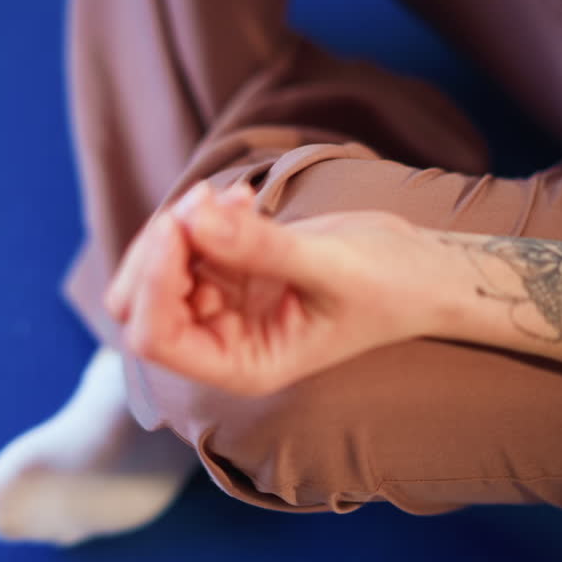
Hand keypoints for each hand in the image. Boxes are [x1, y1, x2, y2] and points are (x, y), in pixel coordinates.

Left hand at [104, 182, 454, 395]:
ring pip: (159, 266)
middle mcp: (222, 342)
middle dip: (159, 249)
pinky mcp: (231, 270)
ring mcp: (223, 305)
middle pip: (139, 304)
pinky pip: (189, 241)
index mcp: (241, 365)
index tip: (179, 224)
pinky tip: (242, 197)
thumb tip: (194, 220)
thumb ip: (261, 249)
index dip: (154, 281)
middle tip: (203, 202)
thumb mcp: (332, 268)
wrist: (422, 272)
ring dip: (181, 224)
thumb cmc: (391, 288)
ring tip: (230, 196)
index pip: (157, 338)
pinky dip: (203, 214)